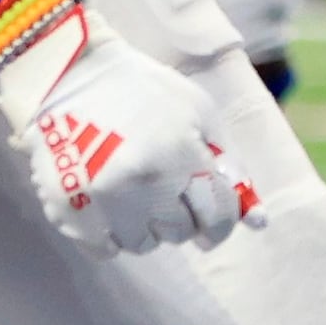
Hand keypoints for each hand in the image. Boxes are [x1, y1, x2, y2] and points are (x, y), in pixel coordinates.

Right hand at [0, 11, 254, 254]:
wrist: (69, 75)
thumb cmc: (143, 92)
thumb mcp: (199, 114)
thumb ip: (230, 167)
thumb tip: (257, 222)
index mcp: (180, 154)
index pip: (217, 216)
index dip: (220, 222)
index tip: (212, 219)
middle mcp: (142, 181)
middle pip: (180, 232)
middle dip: (180, 216)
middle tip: (165, 188)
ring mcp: (102, 199)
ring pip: (142, 244)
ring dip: (145, 226)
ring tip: (133, 191)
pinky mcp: (68, 209)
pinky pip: (104, 249)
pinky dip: (110, 234)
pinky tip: (107, 203)